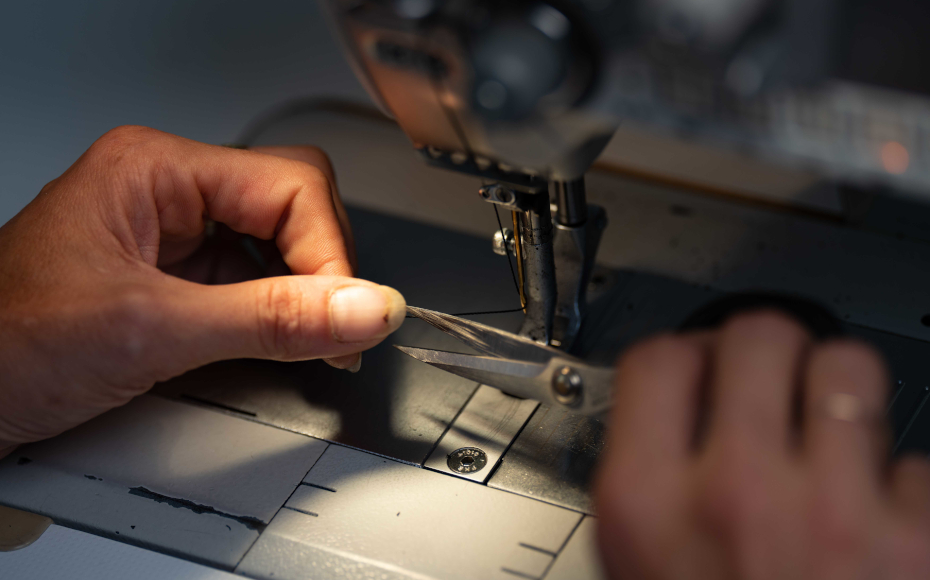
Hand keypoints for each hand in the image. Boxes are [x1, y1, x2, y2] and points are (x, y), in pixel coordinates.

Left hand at [0, 126, 405, 457]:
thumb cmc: (1, 343)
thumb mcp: (150, 330)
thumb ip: (269, 319)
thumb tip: (364, 306)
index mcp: (156, 170)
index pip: (291, 185)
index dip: (330, 253)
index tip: (348, 317)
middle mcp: (169, 194)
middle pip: (295, 209)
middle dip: (322, 271)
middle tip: (332, 332)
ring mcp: (176, 239)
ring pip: (282, 249)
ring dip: (303, 297)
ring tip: (306, 345)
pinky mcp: (180, 282)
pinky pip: (256, 285)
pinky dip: (278, 318)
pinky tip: (274, 348)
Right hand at [595, 311, 929, 578]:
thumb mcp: (637, 572)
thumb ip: (647, 485)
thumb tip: (670, 414)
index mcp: (649, 504)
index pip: (659, 359)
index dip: (684, 355)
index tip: (700, 368)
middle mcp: (736, 495)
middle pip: (759, 337)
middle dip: (767, 352)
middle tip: (774, 384)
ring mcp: (835, 515)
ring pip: (849, 368)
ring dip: (842, 394)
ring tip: (834, 437)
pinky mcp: (920, 543)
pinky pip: (919, 463)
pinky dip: (904, 487)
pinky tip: (882, 524)